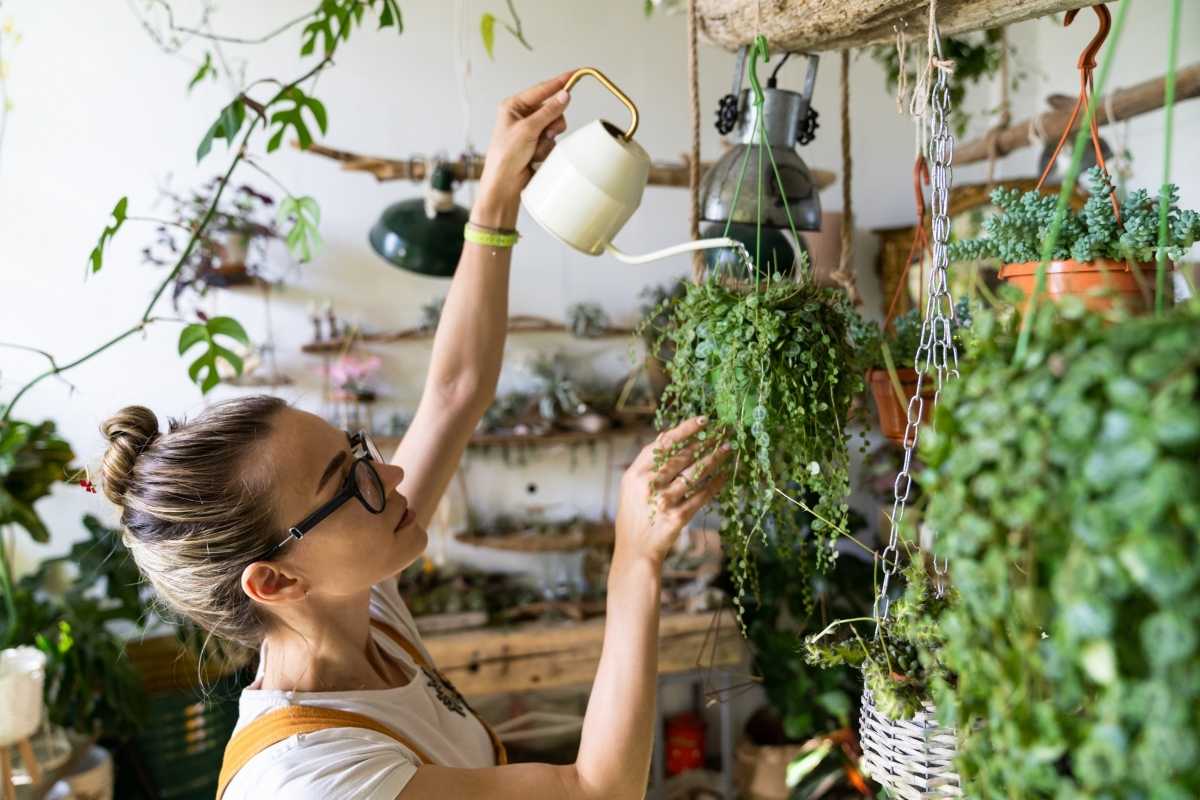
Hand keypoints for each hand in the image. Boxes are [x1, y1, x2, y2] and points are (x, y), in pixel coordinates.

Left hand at [473, 70, 573, 227]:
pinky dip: (546, 150)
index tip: (576, 74)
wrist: (504, 184)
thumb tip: (564, 95)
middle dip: (552, 123)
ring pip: (555, 126)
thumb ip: (548, 111)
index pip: (542, 89)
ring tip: (535, 149)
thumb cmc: (505, 156)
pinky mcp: (536, 144)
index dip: (560, 82)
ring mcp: (530, 131)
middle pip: (552, 108)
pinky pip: (552, 141)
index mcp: (514, 106)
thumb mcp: (528, 130)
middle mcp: (522, 116)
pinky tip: (534, 157)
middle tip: (546, 133)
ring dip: (548, 139)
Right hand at [614, 417, 730, 568]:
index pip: (662, 445)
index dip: (684, 430)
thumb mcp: (631, 486)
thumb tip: (666, 434)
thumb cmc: (635, 514)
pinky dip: (715, 485)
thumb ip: (647, 462)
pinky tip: (726, 476)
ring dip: (714, 460)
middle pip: (682, 457)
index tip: (703, 420)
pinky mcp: (677, 518)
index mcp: (635, 474)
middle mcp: (648, 486)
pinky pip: (701, 497)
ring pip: (695, 474)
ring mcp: (663, 502)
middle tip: (724, 432)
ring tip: (728, 449)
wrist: (635, 551)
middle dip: (705, 443)